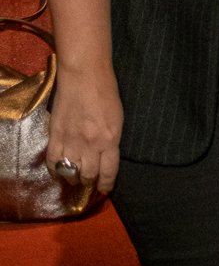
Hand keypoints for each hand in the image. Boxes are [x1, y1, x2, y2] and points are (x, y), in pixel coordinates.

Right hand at [46, 58, 122, 193]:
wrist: (85, 76)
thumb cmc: (107, 93)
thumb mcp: (117, 119)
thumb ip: (111, 140)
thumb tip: (105, 156)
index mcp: (110, 140)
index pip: (108, 171)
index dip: (106, 184)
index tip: (104, 189)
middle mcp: (91, 144)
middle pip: (88, 175)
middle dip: (89, 183)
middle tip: (89, 184)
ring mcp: (71, 141)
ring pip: (69, 172)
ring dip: (72, 178)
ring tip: (75, 179)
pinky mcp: (55, 135)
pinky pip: (52, 161)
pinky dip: (55, 170)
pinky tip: (58, 171)